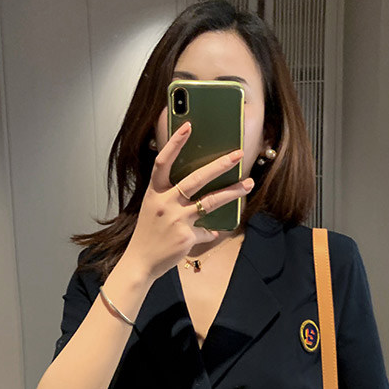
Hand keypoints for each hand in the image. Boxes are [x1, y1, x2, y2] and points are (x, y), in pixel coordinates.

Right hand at [123, 121, 253, 280]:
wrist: (140, 262)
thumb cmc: (148, 234)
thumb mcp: (153, 209)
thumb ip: (170, 196)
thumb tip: (197, 188)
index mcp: (155, 193)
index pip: (163, 162)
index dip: (175, 143)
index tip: (188, 126)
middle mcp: (165, 203)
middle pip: (195, 179)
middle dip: (219, 165)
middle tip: (237, 155)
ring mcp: (176, 220)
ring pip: (210, 202)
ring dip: (232, 192)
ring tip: (248, 184)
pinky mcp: (186, 237)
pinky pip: (207, 230)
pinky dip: (211, 232)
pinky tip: (213, 233)